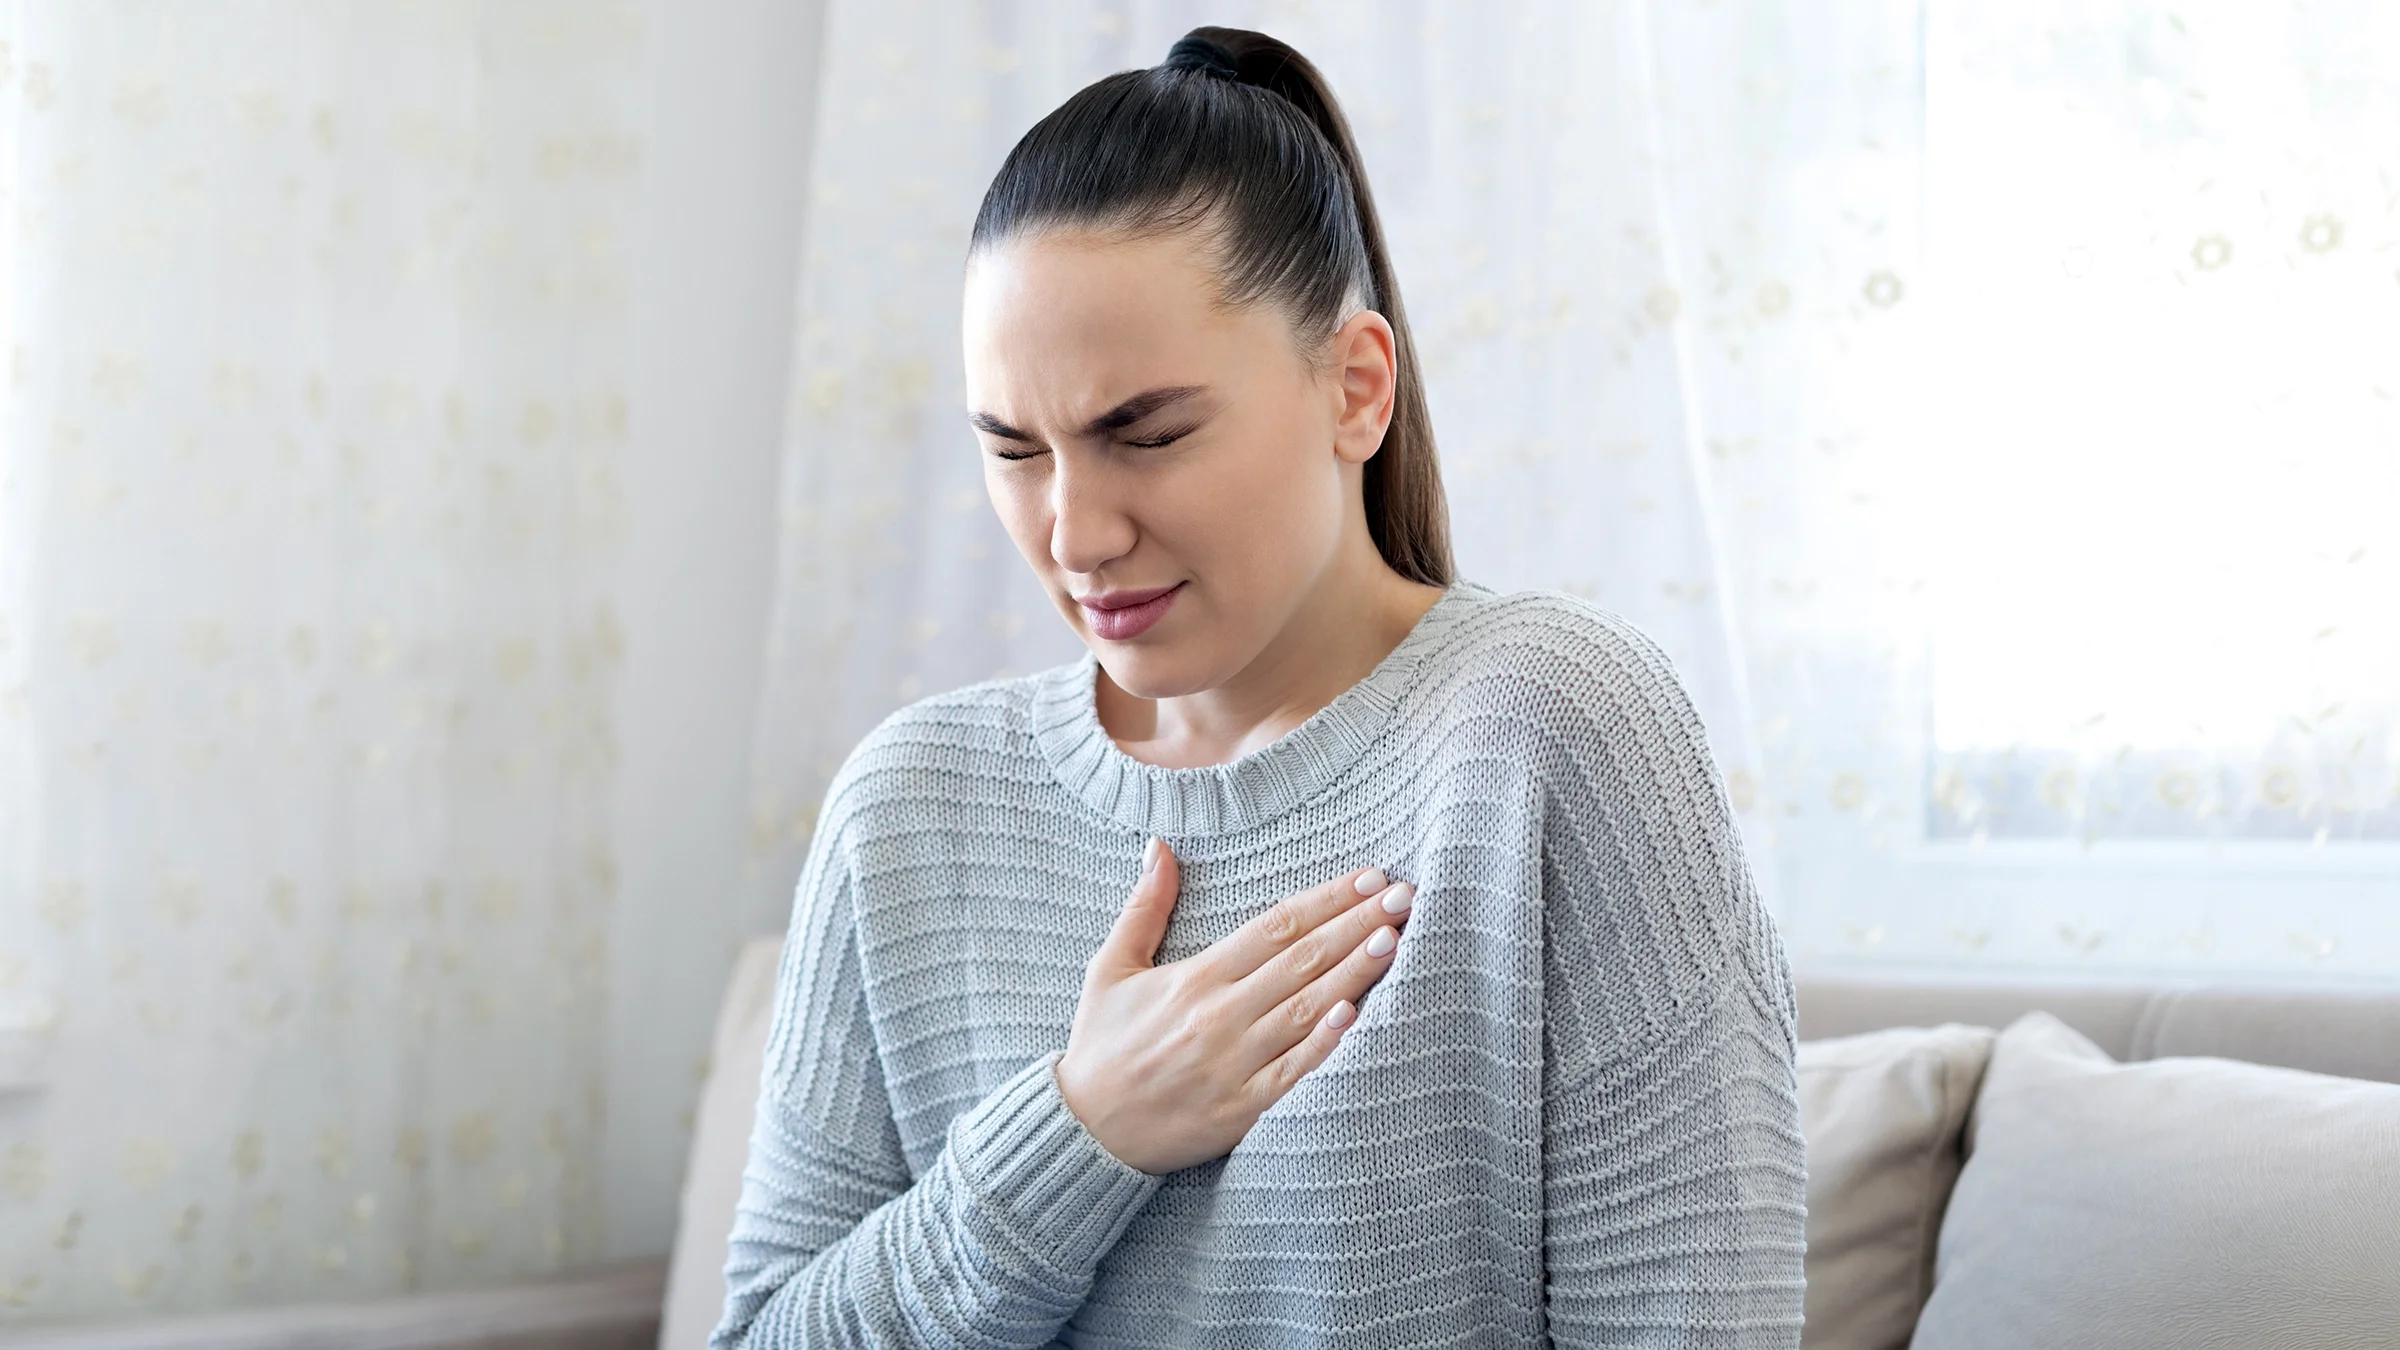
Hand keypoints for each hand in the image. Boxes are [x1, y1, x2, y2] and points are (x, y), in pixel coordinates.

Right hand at [1053, 839, 1415, 1174]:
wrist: (1084, 1133)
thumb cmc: (1101, 1047)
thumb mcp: (1109, 968)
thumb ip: (1143, 908)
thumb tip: (1159, 847)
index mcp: (1195, 978)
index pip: (1275, 927)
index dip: (1326, 899)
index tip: (1369, 878)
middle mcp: (1220, 1015)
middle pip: (1302, 960)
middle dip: (1357, 924)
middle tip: (1404, 897)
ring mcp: (1234, 1063)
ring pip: (1306, 1009)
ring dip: (1355, 972)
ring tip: (1395, 940)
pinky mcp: (1242, 1109)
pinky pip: (1293, 1072)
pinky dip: (1325, 1044)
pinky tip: (1359, 1015)